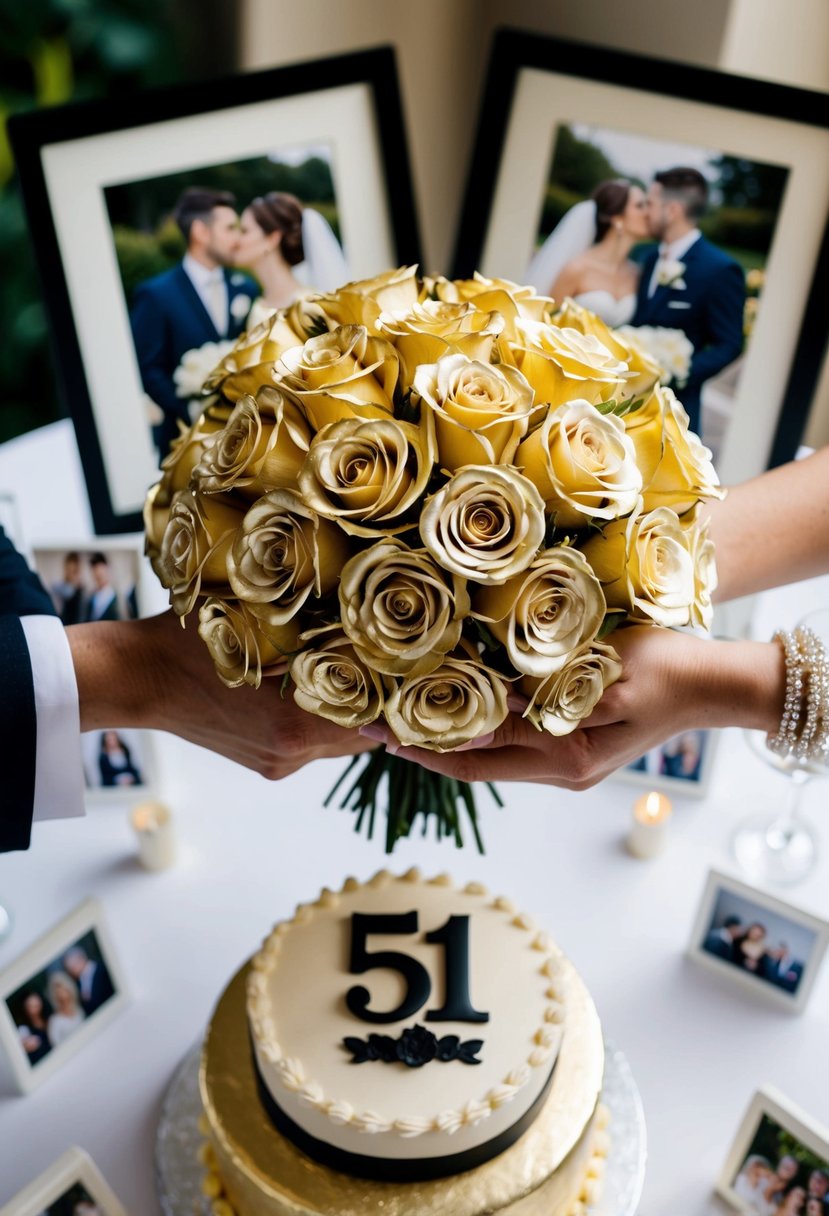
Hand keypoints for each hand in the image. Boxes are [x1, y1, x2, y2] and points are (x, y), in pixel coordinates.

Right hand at [67, 611, 373, 780]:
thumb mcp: (258, 621)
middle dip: (379, 701)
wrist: (141, 676)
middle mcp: (292, 751)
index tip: (410, 669)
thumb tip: (367, 619)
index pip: (375, 719)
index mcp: (295, 722)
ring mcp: (279, 762)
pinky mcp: (267, 765)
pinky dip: (319, 720)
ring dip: (350, 711)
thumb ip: (312, 629)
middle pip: (364, 735)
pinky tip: (311, 688)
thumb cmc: (195, 639)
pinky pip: (313, 746)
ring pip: (340, 741)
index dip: (397, 693)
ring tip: (356, 671)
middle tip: (393, 665)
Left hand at [359, 627, 784, 789]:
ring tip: (399, 720)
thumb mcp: (602, 679)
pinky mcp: (572, 752)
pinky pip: (509, 749)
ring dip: (445, 742)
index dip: (423, 743)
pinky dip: (476, 735)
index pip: (475, 754)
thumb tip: (480, 712)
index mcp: (564, 759)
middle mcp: (558, 771)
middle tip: (370, 726)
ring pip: (488, 759)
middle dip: (420, 748)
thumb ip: (542, 701)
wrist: (709, 685)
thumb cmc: (663, 670)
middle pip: (473, 765)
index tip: (378, 729)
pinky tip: (454, 716)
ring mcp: (565, 767)